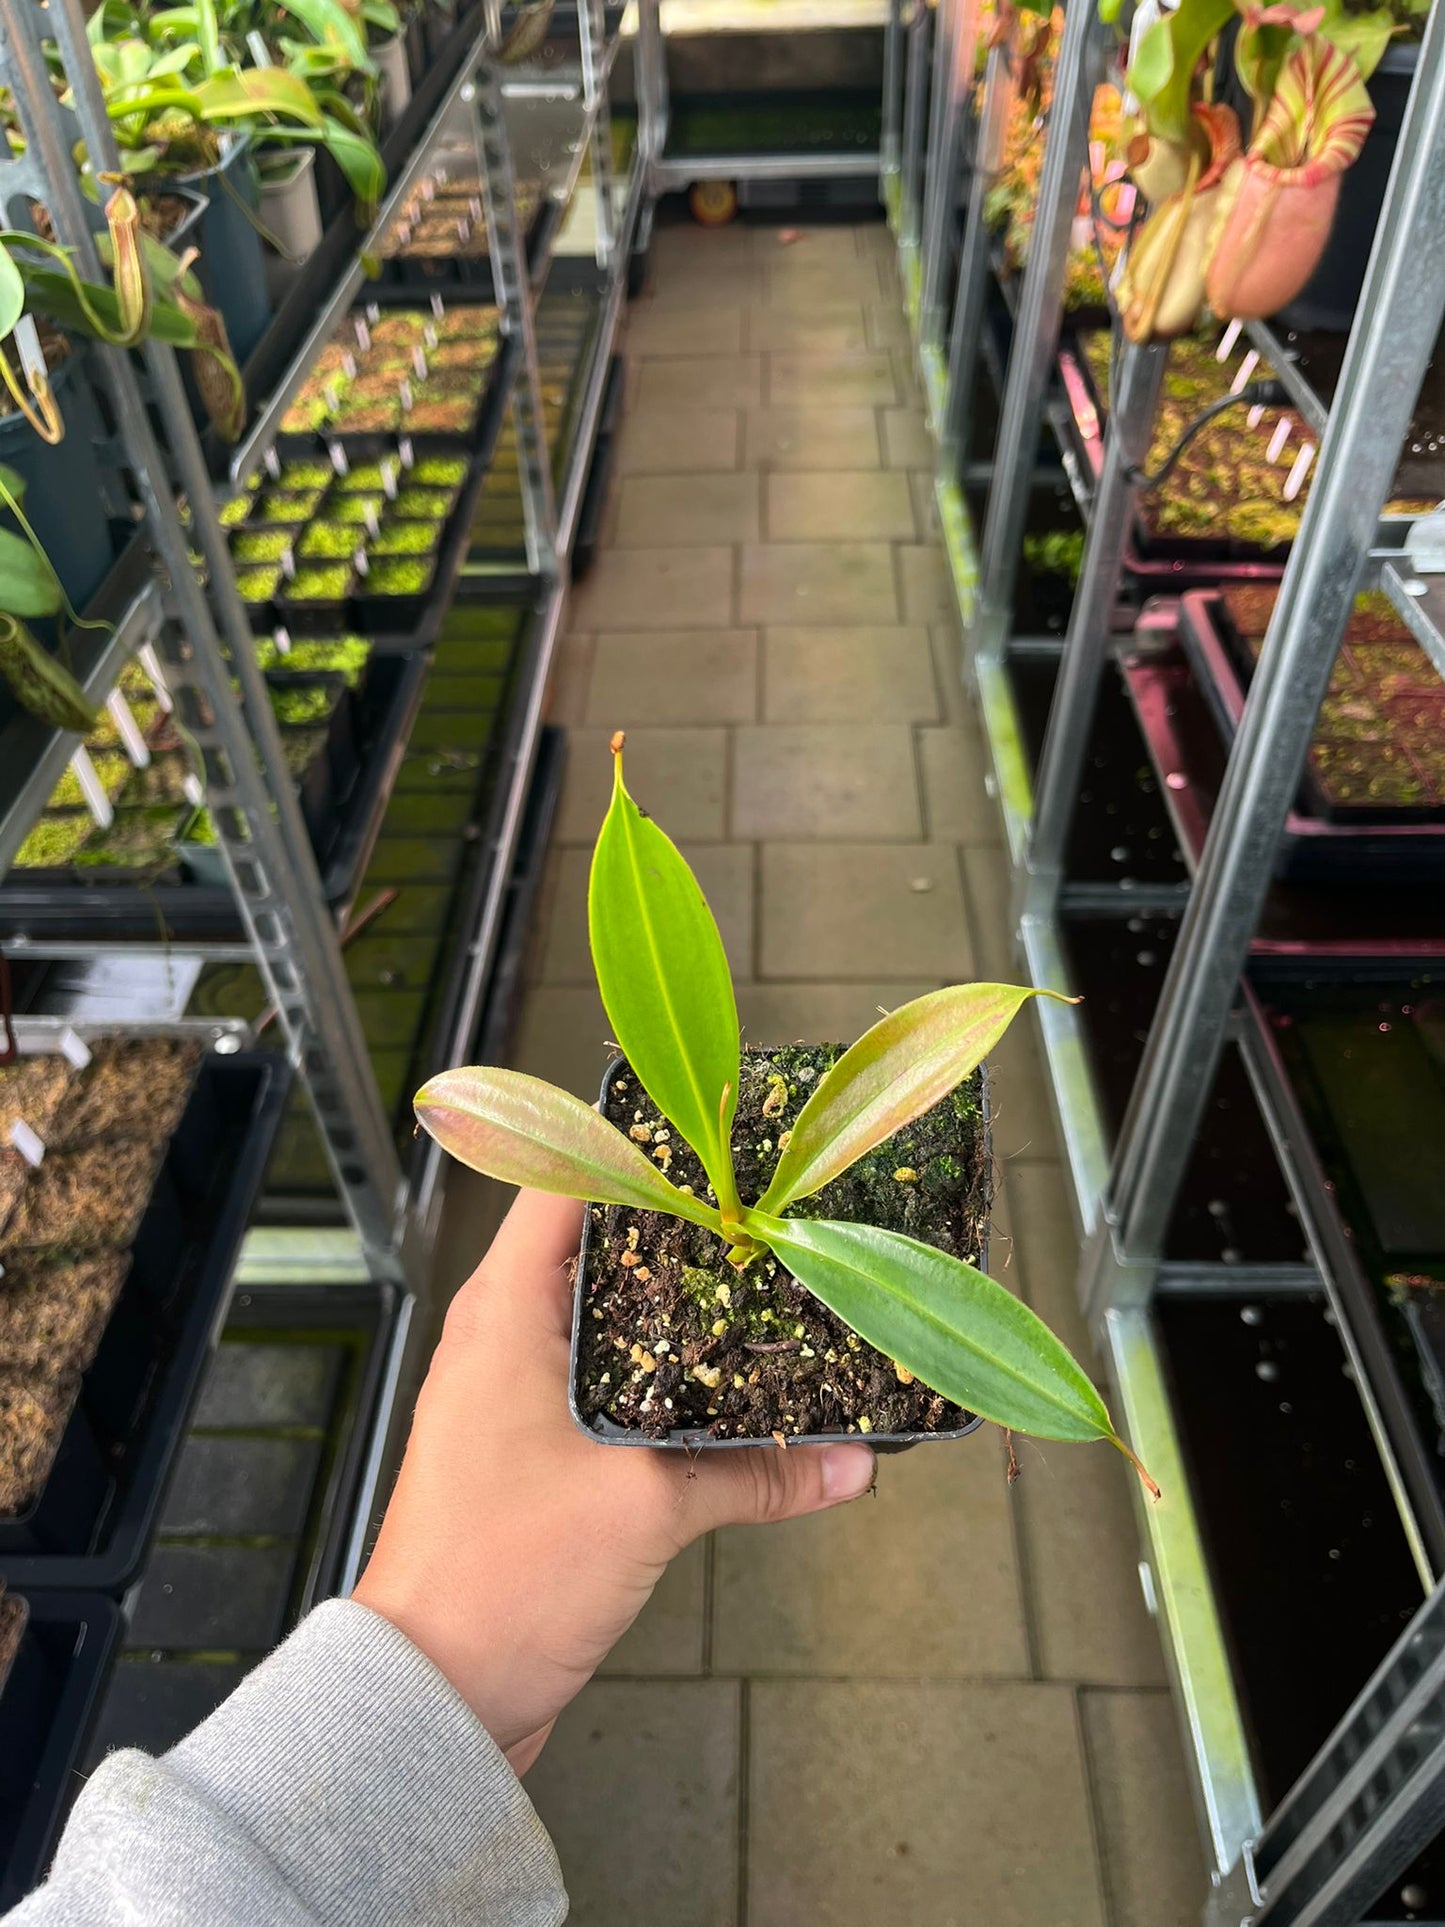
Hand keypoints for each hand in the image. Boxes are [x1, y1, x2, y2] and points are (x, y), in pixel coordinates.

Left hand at [353, 1188, 875, 1773]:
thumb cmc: (499, 1580)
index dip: (637, 1153)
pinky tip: (717, 1392)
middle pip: (594, 1248)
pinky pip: (603, 1386)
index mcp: (504, 1313)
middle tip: (760, 1219)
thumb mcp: (644, 1508)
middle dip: (677, 1233)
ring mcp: (512, 1396)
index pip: (563, 1183)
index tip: (713, 1147)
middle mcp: (500, 1339)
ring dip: (670, 1310)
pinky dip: (658, 1377)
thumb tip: (849, 1460)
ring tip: (753, 1294)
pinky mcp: (531, 1453)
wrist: (434, 1695)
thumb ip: (753, 1474)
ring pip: (604, 1321)